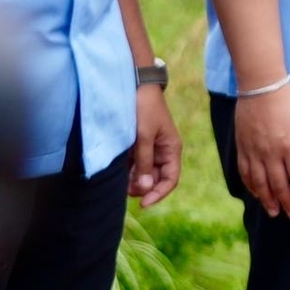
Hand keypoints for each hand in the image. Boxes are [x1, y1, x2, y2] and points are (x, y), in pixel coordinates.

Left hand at [129, 83, 182, 207]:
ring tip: (119, 181)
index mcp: (171, 149)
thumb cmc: (144, 109)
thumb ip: (143, 163)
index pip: (170, 180)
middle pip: (156, 179)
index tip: (143, 204)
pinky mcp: (138, 144)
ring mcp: (150, 148)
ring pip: (144, 173)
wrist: (137, 85)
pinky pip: (135, 163)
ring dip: (133, 180)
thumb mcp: (143, 137)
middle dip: (143, 188)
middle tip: (125, 191)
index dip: (158, 194)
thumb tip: (145, 189)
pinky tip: (118, 171)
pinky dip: (128, 170)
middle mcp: (163, 151)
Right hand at [235, 80, 289, 216]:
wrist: (261, 87)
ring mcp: (254, 151)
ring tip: (274, 212)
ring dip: (268, 200)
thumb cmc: (289, 103)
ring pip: (260, 183)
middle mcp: (271, 153)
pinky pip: (245, 173)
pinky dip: (251, 186)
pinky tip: (257, 195)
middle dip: (287, 203)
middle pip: (279, 185)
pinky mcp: (242, 148)